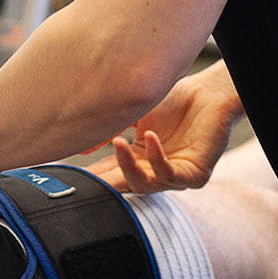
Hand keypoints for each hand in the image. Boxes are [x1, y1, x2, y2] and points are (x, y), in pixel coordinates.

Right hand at [87, 60, 242, 192]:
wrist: (208, 93)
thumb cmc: (174, 102)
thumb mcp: (133, 115)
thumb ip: (108, 131)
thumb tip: (79, 148)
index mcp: (136, 160)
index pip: (108, 173)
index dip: (90, 175)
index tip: (69, 176)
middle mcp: (152, 172)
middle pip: (122, 185)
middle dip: (104, 181)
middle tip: (87, 175)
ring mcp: (173, 176)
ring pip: (144, 185)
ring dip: (128, 167)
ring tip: (119, 142)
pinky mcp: (194, 175)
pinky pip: (170, 175)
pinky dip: (156, 158)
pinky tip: (149, 137)